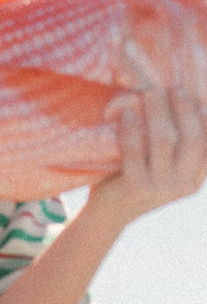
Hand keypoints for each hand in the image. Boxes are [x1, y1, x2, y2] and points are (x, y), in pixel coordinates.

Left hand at [95, 82, 206, 224]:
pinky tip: (127, 113)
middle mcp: (184, 185)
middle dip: (184, 109)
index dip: (206, 117)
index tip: (199, 94)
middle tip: (174, 88)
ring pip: (164, 142)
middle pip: (192, 139)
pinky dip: (131, 129)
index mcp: (196, 179)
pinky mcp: (136, 189)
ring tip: (149, 92)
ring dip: (157, 113)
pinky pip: (134, 152)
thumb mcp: (164, 167)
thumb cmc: (137, 179)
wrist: (108, 215)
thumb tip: (189, 100)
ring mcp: (161, 189)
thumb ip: (178, 146)